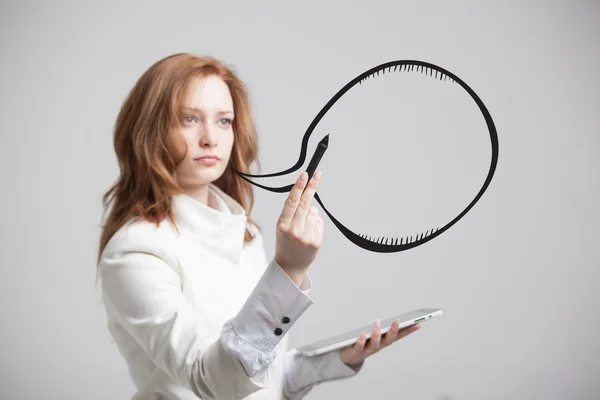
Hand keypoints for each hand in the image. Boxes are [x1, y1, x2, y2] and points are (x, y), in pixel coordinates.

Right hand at [274, 170, 323, 284]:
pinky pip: (320, 222)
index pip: (292, 202)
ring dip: (311, 214)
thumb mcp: (282, 227)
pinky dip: (316, 223)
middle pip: (306, 203)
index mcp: (282, 225)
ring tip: (304, 226)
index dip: (299, 187)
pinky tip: (310, 232)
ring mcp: (306, 236)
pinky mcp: (316, 241)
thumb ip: (292, 212)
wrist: (290, 265)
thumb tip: (307, 195)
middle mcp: (294, 230)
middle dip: (312, 187)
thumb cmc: (285, 242)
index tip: (305, 175)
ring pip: (314, 212)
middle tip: (317, 175)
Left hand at [339, 319, 420, 367]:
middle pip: (388, 340)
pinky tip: (363, 333)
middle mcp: (378, 347)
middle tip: (397, 320)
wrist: (350, 359)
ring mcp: (368, 350)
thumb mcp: (375, 335)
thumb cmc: (364, 343)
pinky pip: (359, 347)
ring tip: (377, 322)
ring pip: (375, 344)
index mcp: (384, 342)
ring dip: (377, 334)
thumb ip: (384, 327)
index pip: (399, 336)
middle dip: (394, 331)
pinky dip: (362, 341)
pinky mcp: (356, 352)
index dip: (409, 331)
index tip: (417, 324)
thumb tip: (394, 317)